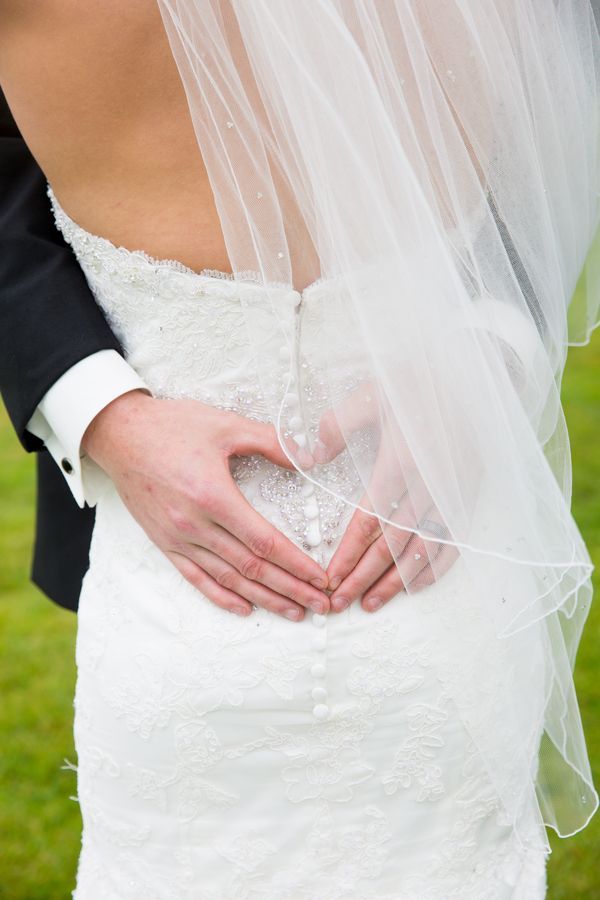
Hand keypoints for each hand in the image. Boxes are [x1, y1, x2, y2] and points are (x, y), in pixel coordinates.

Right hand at [82, 390, 329, 619]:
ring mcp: (177, 538)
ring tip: (293, 612)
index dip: (296, 564)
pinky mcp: (164, 543)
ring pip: (228, 579)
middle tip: (319, 606)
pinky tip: (245, 609)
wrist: (119, 435)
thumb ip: (272, 441)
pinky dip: (221, 597)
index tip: (320, 578)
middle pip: (252, 568)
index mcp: (214, 496)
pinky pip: (196, 578)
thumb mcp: (226, 425)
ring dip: (264, 599)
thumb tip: (310, 456)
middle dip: (290, 589)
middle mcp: (195, 525)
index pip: (265, 543)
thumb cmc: (173, 426)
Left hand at [313, 382, 458, 612]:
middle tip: (339, 604)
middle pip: (391, 546)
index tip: (328, 579)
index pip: (367, 523)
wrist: (470, 374)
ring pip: (423, 551)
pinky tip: (415, 587)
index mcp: (398, 463)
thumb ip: (335, 427)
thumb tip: (307, 458)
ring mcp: (451, 494)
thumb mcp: (367, 395)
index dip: (347, 556)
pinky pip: (454, 542)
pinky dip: (436, 569)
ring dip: (396, 583)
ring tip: (371, 604)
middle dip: (363, 579)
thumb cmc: (413, 382)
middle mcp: (427, 486)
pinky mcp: (467, 495)